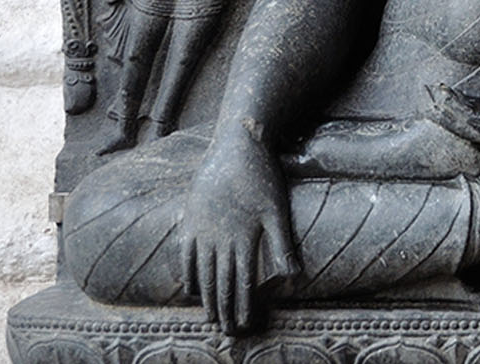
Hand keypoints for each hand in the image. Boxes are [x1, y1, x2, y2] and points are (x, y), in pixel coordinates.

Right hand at [179, 126, 298, 333]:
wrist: (236, 147)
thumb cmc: (262, 176)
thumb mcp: (277, 211)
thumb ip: (283, 246)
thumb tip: (294, 278)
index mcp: (244, 239)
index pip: (243, 284)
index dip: (244, 307)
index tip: (246, 326)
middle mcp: (220, 240)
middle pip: (221, 285)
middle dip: (226, 311)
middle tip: (228, 332)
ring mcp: (202, 231)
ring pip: (203, 275)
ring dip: (207, 300)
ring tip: (211, 318)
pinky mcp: (190, 221)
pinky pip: (185, 256)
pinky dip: (188, 276)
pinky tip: (191, 290)